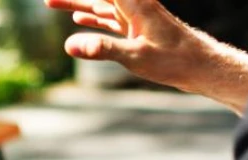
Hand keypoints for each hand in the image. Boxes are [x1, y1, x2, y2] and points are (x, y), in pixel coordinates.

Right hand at [45, 0, 208, 91]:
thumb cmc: (174, 60)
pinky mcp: (135, 29)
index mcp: (134, 3)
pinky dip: (92, 18)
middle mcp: (133, 5)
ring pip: (99, 6)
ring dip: (77, 4)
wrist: (201, 66)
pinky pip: (107, 19)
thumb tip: (69, 45)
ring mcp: (134, 17)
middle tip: (46, 0)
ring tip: (52, 4)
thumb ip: (102, 49)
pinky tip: (79, 20)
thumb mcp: (135, 56)